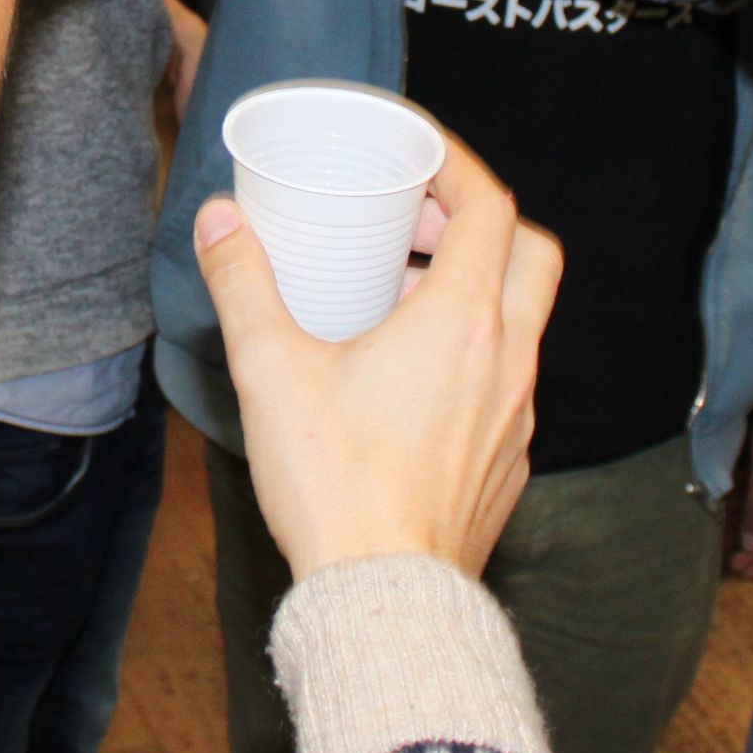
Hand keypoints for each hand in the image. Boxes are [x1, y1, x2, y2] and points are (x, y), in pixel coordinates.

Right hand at [196, 135, 564, 576]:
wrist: (386, 599)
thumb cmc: (335, 485)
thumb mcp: (272, 371)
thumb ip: (244, 285)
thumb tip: (220, 220)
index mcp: (463, 322)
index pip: (492, 208)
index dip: (460, 166)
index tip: (419, 153)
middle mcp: (508, 360)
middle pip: (532, 254)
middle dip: (481, 222)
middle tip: (415, 223)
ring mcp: (517, 416)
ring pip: (524, 321)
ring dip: (476, 289)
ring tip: (399, 299)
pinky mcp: (507, 463)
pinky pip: (510, 382)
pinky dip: (476, 353)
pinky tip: (411, 381)